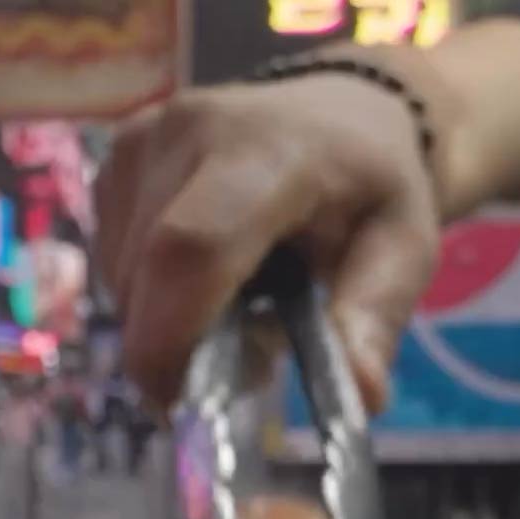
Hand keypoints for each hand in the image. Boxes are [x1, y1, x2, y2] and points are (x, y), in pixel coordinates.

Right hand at [94, 72, 441, 413]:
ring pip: (124, 275)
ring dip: (166, 320)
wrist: (338, 114)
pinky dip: (151, 290)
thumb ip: (376, 318)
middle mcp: (191, 131)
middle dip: (176, 346)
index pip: (194, 244)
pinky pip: (114, 259)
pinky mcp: (116, 155)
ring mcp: (143, 138)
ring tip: (237, 304)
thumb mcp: (405, 250)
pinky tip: (205, 272)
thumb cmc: (372, 189)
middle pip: (148, 273)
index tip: (179, 403)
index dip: (170, 333)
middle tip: (245, 361)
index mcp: (274, 151)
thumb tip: (361, 396)